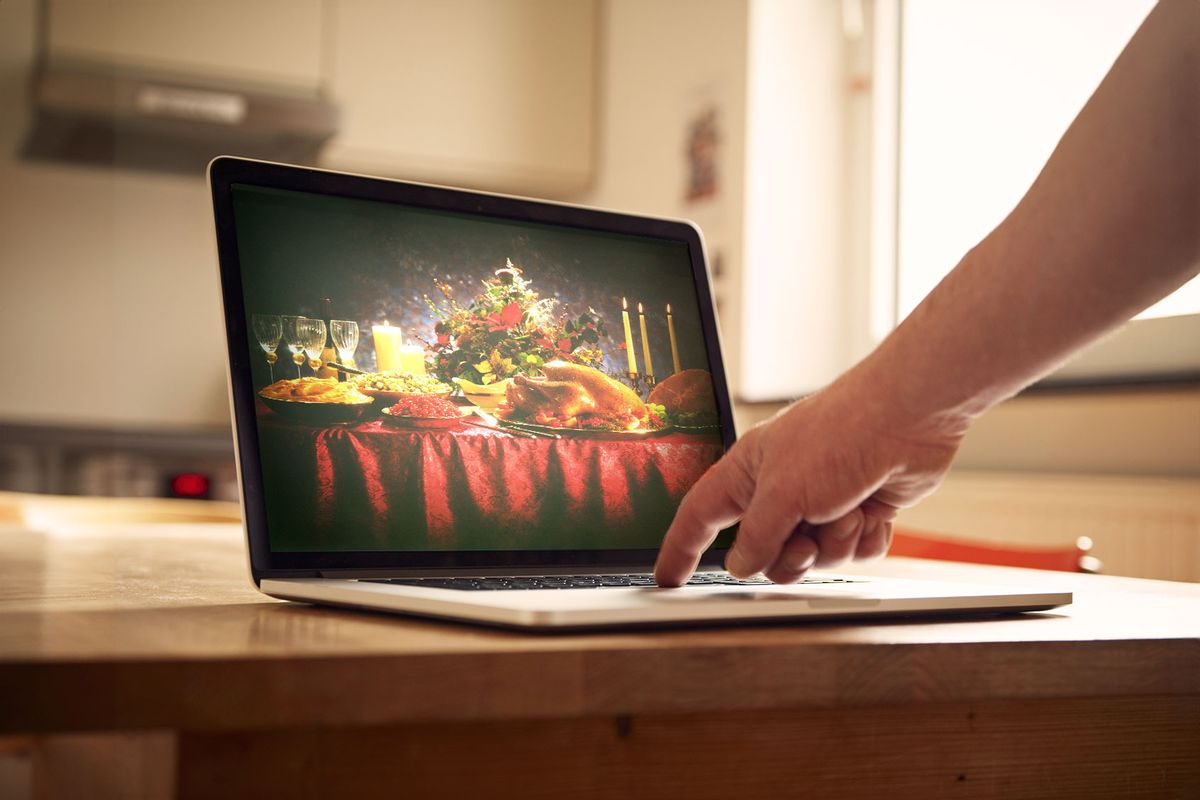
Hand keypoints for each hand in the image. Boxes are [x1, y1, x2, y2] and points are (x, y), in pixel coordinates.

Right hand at [653, 368, 964, 585]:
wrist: (909, 417)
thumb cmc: (840, 434)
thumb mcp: (784, 494)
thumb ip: (757, 537)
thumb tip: (741, 565)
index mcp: (748, 472)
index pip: (700, 517)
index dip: (681, 550)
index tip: (668, 578)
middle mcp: (780, 488)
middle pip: (764, 553)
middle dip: (790, 557)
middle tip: (806, 541)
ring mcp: (821, 501)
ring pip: (813, 557)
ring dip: (834, 544)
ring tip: (848, 513)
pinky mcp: (859, 509)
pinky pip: (851, 553)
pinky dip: (864, 539)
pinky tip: (873, 512)